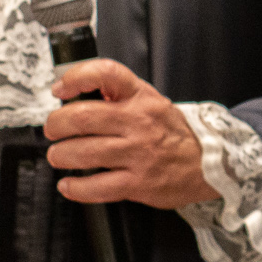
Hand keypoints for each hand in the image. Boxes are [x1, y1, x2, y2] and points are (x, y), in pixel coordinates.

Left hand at [44, 58, 219, 208]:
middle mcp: (139, 122)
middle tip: (52, 130)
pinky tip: (70, 185)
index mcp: (141, 97)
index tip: (61, 89)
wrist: (209, 163)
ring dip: (61, 155)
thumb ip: (119, 96)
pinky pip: (97, 187)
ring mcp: (138, 154)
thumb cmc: (173, 133)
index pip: (106, 73)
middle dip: (55, 124)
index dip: (77, 77)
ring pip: (84, 152)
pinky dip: (75, 188)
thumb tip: (78, 92)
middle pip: (82, 117)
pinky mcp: (138, 183)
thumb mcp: (152, 102)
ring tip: (59, 156)